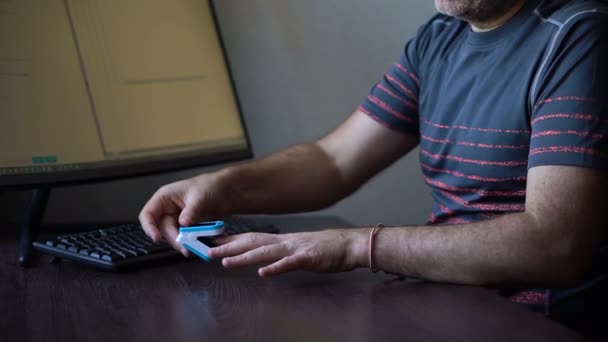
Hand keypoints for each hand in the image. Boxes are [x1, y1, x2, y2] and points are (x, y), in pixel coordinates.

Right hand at [139, 172, 230, 255]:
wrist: (227, 191)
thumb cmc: (211, 186)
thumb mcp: (200, 197)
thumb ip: (191, 211)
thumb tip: (183, 223)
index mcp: (165, 197)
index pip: (148, 214)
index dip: (149, 227)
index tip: (156, 238)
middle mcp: (168, 209)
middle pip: (162, 229)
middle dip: (173, 238)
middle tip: (185, 246)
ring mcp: (177, 218)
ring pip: (173, 235)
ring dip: (182, 243)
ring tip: (193, 248)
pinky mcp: (187, 226)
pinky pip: (184, 237)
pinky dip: (189, 242)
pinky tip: (197, 246)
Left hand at [208, 229, 367, 276]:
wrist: (350, 244)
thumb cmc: (326, 248)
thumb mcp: (298, 248)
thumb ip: (280, 252)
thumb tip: (263, 258)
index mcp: (282, 240)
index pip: (251, 238)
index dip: (230, 240)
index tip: (212, 241)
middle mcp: (285, 242)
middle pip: (252, 242)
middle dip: (229, 247)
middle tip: (207, 251)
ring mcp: (296, 249)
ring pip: (266, 252)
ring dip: (244, 257)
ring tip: (226, 262)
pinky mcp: (308, 258)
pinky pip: (290, 264)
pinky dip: (276, 268)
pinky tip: (263, 273)